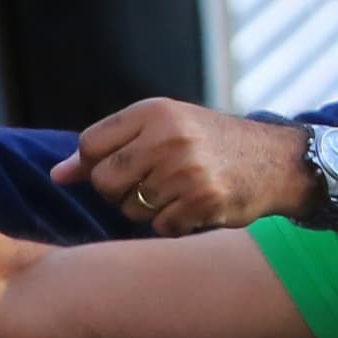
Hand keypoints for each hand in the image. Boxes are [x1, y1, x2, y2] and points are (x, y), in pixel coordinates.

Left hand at [56, 103, 312, 235]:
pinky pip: (161, 227)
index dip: (101, 163)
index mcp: (155, 111)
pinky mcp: (203, 199)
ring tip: (182, 191)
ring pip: (130, 209)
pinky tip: (198, 206)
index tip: (130, 165)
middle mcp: (169, 135)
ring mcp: (187, 168)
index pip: (90, 146)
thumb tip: (57, 175)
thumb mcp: (164, 130)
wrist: (280, 160)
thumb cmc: (213, 144)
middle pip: (104, 182)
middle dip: (122, 191)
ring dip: (151, 209)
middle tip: (155, 183)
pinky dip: (176, 223)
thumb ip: (111, 148)